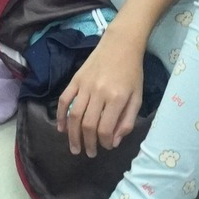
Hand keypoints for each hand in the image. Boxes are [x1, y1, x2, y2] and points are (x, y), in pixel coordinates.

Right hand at [56, 27, 145, 156]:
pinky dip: (60, 116)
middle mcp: (99, 92)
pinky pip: (64, 100)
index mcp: (117, 98)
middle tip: (88, 154)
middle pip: (88, 125)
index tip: (106, 147)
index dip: (104, 142)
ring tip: (74, 148)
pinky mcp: (75, 79)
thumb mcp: (138, 97)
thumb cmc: (132, 72)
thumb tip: (113, 141)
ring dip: (72, 135)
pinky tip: (61, 128)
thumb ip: (127, 121)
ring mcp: (85, 85)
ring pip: (74, 115)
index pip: (105, 128)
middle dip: (87, 143)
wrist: (120, 44)